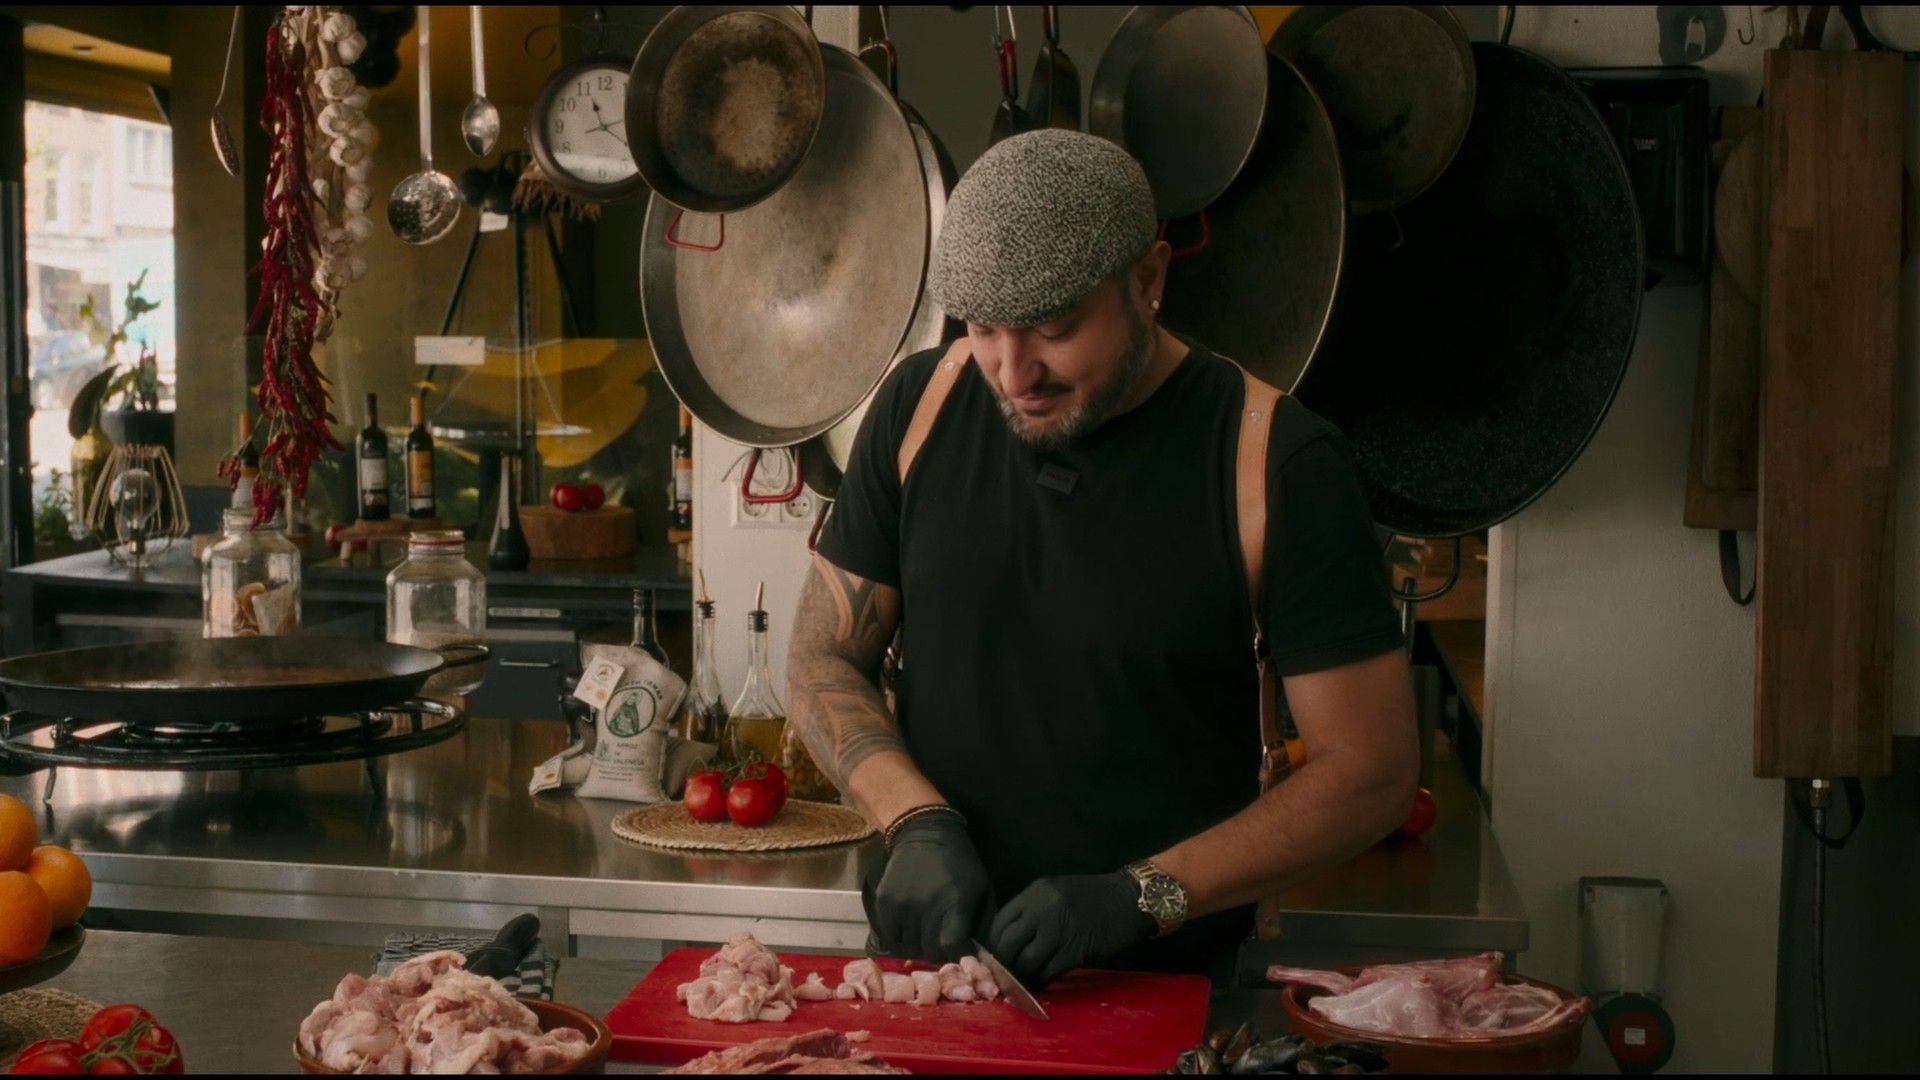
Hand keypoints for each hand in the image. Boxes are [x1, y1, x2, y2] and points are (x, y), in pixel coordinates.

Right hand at [862, 812, 995, 962]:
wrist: (924, 834)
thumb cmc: (960, 864)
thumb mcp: (983, 889)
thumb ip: (984, 924)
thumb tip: (980, 954)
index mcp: (955, 905)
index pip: (952, 948)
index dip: (957, 954)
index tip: (959, 948)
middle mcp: (925, 908)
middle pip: (929, 952)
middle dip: (938, 951)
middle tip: (941, 941)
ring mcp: (902, 906)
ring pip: (908, 948)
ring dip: (918, 945)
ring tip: (925, 933)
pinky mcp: (884, 903)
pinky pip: (889, 937)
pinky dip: (899, 939)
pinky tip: (909, 928)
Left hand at [986, 871, 1155, 987]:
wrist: (1131, 899)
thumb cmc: (1095, 897)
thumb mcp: (1058, 892)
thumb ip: (1034, 911)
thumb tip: (1011, 940)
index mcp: (1035, 892)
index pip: (1000, 922)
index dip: (992, 944)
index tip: (992, 958)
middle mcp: (1042, 909)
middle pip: (1007, 944)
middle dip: (1001, 965)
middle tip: (1001, 978)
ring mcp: (1058, 930)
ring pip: (1025, 961)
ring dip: (1020, 978)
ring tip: (1020, 986)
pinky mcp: (1074, 950)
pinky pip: (1048, 971)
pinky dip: (1040, 982)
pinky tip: (1040, 986)